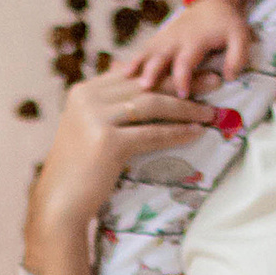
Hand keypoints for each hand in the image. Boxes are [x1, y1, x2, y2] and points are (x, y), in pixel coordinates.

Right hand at [23, 69, 216, 274]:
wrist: (59, 203)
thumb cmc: (79, 169)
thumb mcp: (89, 127)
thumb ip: (108, 104)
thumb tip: (136, 80)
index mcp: (84, 91)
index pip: (133, 73)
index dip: (166, 71)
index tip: (194, 71)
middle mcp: (87, 98)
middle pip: (145, 84)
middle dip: (183, 81)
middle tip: (215, 81)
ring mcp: (95, 118)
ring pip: (152, 105)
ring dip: (186, 107)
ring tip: (211, 112)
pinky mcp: (107, 141)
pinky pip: (151, 133)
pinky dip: (177, 132)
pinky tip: (196, 133)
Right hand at [116, 0, 253, 94]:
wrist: (211, 2)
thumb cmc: (226, 24)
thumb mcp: (241, 36)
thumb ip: (237, 56)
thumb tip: (228, 77)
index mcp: (194, 40)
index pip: (186, 61)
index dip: (184, 77)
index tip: (183, 93)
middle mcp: (174, 39)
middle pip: (159, 56)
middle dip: (152, 71)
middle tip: (144, 88)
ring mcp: (162, 39)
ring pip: (146, 53)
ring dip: (135, 67)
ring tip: (123, 80)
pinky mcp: (156, 41)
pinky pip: (140, 52)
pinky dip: (129, 62)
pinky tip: (116, 75)